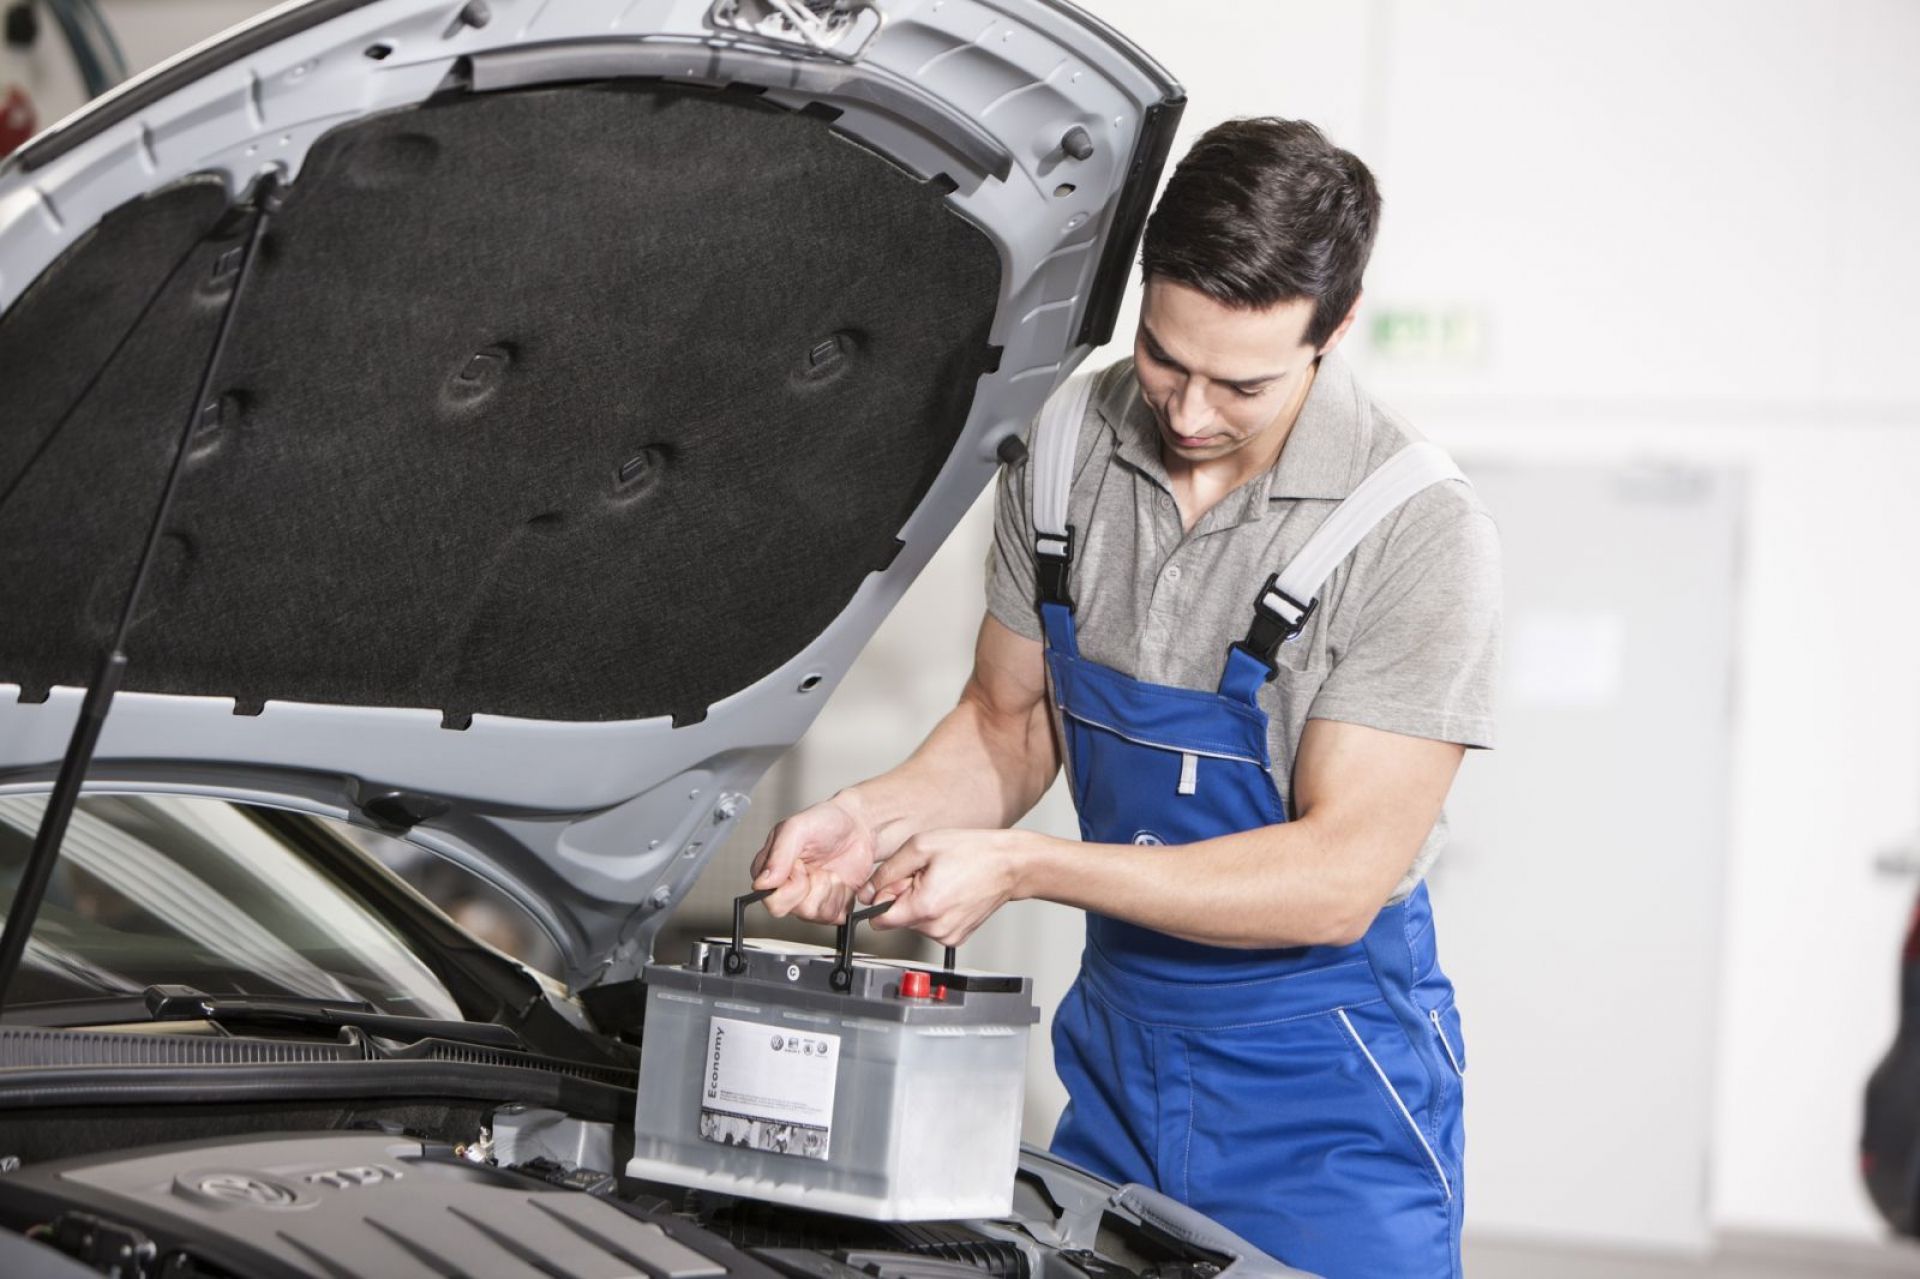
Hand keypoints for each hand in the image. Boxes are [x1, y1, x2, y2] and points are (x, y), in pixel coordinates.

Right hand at [750, 794, 878, 923]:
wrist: (859, 825)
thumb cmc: (827, 821)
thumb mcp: (798, 827)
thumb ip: (779, 854)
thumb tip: (763, 882)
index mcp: (770, 870)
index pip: (769, 898)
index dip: (790, 885)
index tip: (802, 865)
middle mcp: (786, 888)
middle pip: (791, 910)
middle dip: (812, 887)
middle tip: (819, 868)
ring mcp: (809, 899)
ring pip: (814, 914)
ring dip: (829, 890)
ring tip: (831, 871)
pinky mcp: (830, 906)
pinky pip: (834, 917)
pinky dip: (842, 897)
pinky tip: (841, 880)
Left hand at [862, 828, 1031, 946]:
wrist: (1009, 865)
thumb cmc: (972, 852)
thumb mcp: (920, 847)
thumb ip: (887, 872)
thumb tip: (867, 891)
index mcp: (924, 907)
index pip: (878, 921)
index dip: (882, 899)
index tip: (897, 883)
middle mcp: (936, 928)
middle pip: (897, 920)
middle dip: (903, 898)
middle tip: (925, 876)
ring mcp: (948, 936)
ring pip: (913, 923)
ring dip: (919, 903)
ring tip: (940, 882)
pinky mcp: (956, 937)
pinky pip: (931, 926)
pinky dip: (934, 910)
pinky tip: (949, 892)